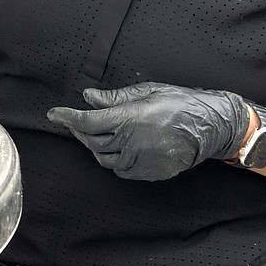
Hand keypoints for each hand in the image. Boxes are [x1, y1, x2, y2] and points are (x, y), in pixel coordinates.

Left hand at [46, 82, 250, 180]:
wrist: (212, 127)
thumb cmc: (181, 103)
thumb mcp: (147, 91)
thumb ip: (114, 98)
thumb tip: (88, 97)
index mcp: (129, 119)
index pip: (87, 122)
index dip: (67, 118)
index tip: (54, 114)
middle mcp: (131, 142)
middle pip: (92, 141)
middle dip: (80, 131)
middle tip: (77, 122)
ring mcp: (139, 160)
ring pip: (104, 158)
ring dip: (95, 146)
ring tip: (97, 135)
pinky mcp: (148, 173)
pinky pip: (121, 170)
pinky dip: (113, 160)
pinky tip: (117, 149)